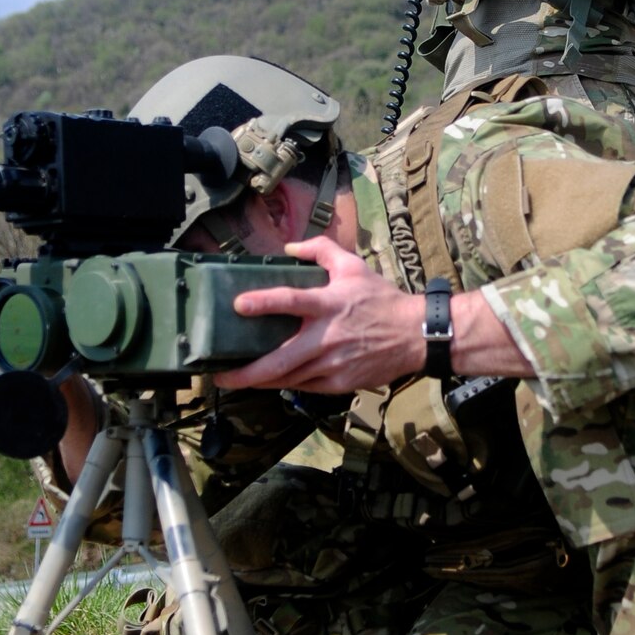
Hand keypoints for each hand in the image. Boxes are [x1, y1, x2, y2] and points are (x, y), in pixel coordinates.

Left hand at [213, 237, 424, 393]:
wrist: (415, 335)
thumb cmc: (381, 300)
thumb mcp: (353, 266)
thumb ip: (320, 250)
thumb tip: (289, 248)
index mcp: (329, 304)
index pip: (292, 301)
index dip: (264, 302)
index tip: (238, 305)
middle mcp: (327, 338)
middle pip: (280, 359)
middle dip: (246, 372)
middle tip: (219, 375)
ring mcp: (333, 364)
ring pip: (288, 379)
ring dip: (259, 382)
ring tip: (235, 380)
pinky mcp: (339, 383)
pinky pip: (304, 386)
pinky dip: (284, 384)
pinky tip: (268, 382)